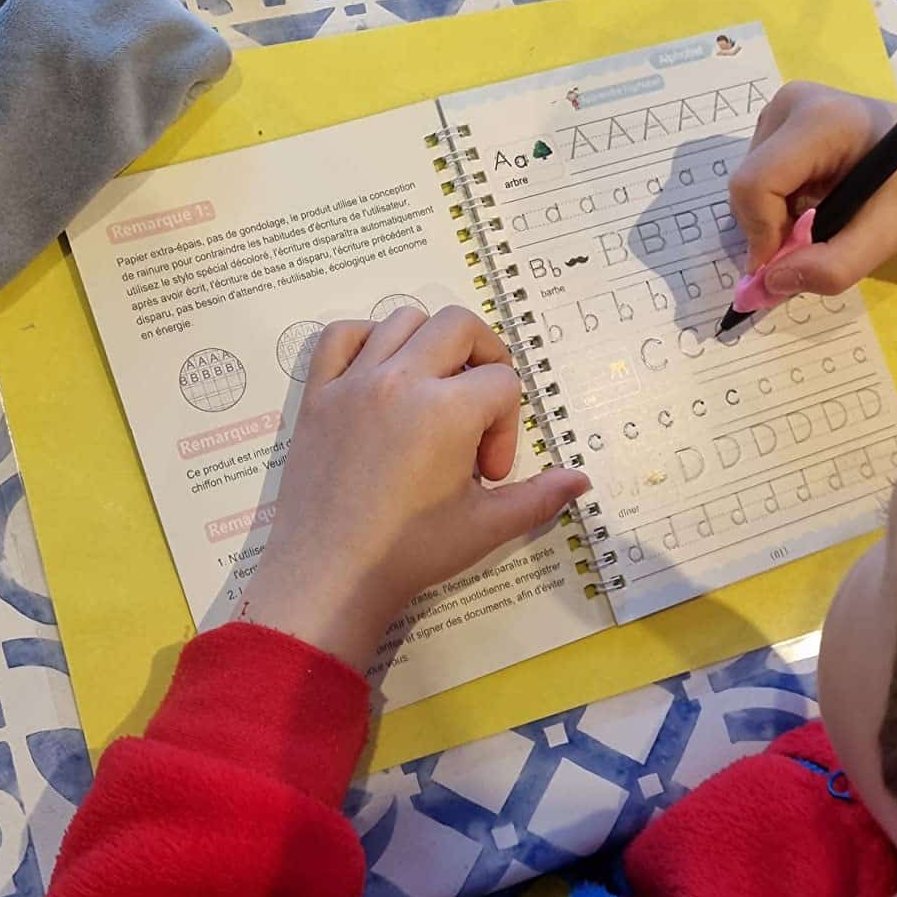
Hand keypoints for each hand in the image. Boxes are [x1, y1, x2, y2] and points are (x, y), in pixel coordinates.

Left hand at [239, 306, 590, 670]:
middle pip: (459, 326)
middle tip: (479, 408)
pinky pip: (340, 335)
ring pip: (402, 320)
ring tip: (432, 395)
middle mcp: (400, 379)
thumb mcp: (485, 527)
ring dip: (429, 346)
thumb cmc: (409, 553)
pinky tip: (379, 375)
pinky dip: (365, 340)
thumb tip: (580, 481)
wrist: (329, 576)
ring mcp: (353, 382)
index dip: (508, 426)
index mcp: (447, 409)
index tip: (489, 473)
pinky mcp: (317, 394)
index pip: (502, 382)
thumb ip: (538, 497)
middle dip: (484, 358)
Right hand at [729, 82, 896, 297]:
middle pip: (748, 186)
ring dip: (774, 219)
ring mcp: (782, 107)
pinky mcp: (779, 119)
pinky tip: (813, 202)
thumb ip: (832, 267)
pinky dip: (776, 205)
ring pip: (749, 186)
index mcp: (820, 119)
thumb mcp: (887, 235)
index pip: (755, 183)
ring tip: (820, 221)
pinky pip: (757, 177)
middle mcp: (792, 103)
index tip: (786, 267)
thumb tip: (769, 283)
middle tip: (812, 247)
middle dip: (770, 230)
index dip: (762, 234)